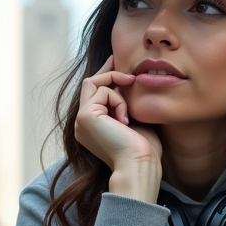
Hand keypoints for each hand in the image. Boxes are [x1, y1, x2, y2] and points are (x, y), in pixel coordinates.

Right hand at [73, 55, 162, 201]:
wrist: (139, 164)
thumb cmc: (143, 149)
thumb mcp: (136, 120)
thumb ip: (127, 104)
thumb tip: (130, 82)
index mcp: (93, 128)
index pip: (94, 94)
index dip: (105, 76)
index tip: (117, 62)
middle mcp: (82, 125)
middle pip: (90, 85)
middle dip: (107, 71)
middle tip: (120, 62)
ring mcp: (81, 120)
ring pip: (95, 84)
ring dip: (118, 93)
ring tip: (130, 115)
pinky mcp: (85, 116)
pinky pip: (102, 91)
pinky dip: (118, 100)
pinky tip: (125, 120)